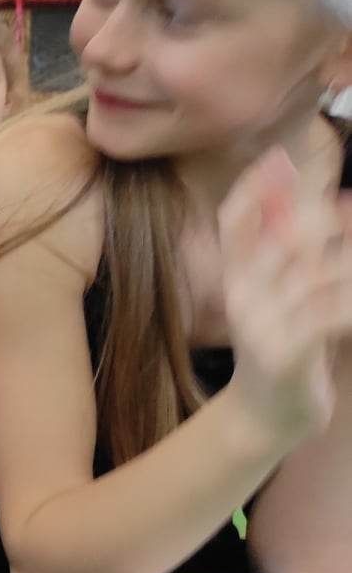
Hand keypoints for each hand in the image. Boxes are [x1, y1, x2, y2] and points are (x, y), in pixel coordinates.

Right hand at [221, 147, 351, 444]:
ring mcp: (259, 326)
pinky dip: (351, 302)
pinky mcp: (284, 354)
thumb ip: (287, 253)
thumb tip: (306, 200)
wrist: (269, 415)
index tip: (277, 157)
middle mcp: (241, 297)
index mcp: (236, 278)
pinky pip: (326, 316)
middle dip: (311, 215)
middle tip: (346, 201)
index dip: (253, 188)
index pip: (232, 222)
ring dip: (347, 256)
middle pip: (276, 242)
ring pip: (311, 277)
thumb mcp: (280, 295)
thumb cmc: (285, 345)